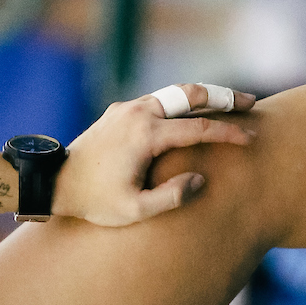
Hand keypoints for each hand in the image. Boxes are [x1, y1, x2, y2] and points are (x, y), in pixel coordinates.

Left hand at [52, 83, 255, 225]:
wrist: (54, 182)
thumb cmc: (94, 201)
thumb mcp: (134, 211)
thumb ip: (172, 197)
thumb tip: (200, 180)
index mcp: (145, 135)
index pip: (198, 129)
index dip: (228, 134)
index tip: (251, 139)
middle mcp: (138, 113)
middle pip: (190, 94)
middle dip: (223, 97)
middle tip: (251, 102)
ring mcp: (127, 108)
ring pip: (174, 93)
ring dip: (203, 96)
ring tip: (229, 104)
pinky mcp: (119, 111)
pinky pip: (158, 100)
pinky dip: (182, 102)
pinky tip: (195, 112)